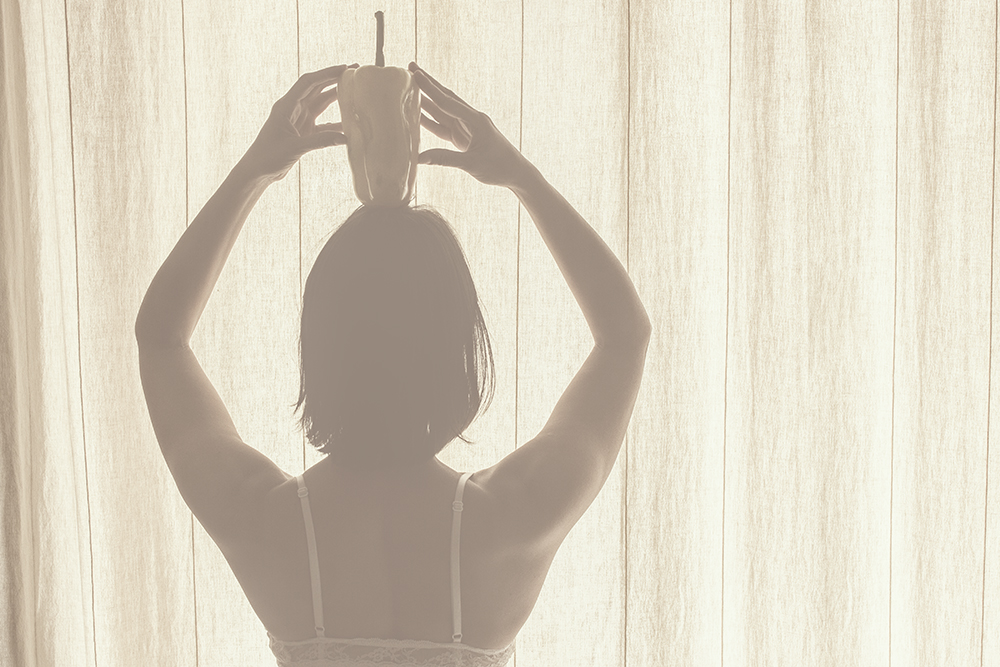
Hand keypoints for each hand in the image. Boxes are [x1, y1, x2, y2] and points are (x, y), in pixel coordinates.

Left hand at [240, 64, 357, 181]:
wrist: (258, 171)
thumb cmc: (268, 156)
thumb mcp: (294, 148)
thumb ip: (320, 141)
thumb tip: (345, 137)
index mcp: (286, 106)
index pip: (308, 83)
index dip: (326, 74)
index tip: (344, 68)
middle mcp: (293, 109)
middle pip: (316, 88)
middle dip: (334, 79)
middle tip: (354, 72)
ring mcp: (299, 120)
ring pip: (321, 103)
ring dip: (336, 97)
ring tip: (355, 90)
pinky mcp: (304, 133)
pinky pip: (323, 124)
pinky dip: (335, 123)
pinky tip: (349, 123)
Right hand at [408, 62, 530, 187]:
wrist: (515, 172)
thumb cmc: (498, 167)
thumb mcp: (471, 163)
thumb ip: (444, 158)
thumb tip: (419, 158)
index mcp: (475, 121)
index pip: (447, 102)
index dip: (430, 89)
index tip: (415, 74)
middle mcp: (470, 119)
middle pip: (444, 98)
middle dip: (427, 83)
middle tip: (410, 66)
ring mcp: (466, 127)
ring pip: (442, 110)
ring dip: (427, 98)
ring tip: (410, 86)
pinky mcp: (464, 137)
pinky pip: (444, 125)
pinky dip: (430, 119)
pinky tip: (417, 113)